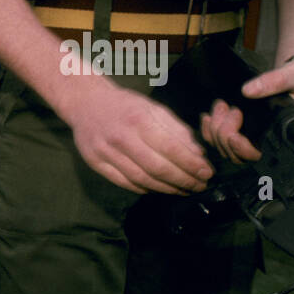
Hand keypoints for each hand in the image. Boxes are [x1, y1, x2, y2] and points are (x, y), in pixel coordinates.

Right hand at [62, 79, 213, 194]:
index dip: (192, 165)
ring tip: (184, 190)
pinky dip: (145, 189)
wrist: (86, 103)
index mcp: (139, 120)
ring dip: (167, 189)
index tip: (207, 173)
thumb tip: (197, 155)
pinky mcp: (95, 163)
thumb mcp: (153, 109)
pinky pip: (124, 182)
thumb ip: (176, 130)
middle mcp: (121, 138)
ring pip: (141, 179)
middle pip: (157, 168)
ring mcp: (105, 152)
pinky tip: (159, 188)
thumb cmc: (125, 105)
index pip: (171, 149)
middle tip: (200, 185)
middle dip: (183, 180)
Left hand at [200, 58, 293, 163]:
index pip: (257, 155)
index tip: (233, 136)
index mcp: (281, 136)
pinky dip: (209, 129)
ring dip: (215, 128)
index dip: (242, 149)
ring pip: (223, 148)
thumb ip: (275, 82)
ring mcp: (249, 139)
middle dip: (224, 132)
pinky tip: (207, 116)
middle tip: (225, 107)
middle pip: (234, 154)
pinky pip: (217, 140)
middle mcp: (264, 142)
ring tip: (220, 105)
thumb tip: (247, 90)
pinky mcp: (238, 132)